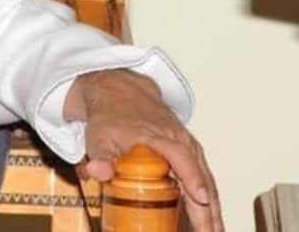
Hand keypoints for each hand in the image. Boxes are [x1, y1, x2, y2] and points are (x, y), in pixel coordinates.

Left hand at [65, 69, 222, 231]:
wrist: (122, 93)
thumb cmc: (112, 116)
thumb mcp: (99, 136)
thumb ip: (99, 156)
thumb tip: (98, 172)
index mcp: (160, 137)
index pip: (181, 158)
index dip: (191, 179)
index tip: (200, 199)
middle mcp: (180, 141)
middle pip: (200, 176)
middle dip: (207, 208)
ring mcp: (188, 147)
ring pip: (206, 180)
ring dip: (213, 208)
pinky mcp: (190, 153)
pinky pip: (204, 178)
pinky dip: (209, 199)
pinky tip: (210, 219)